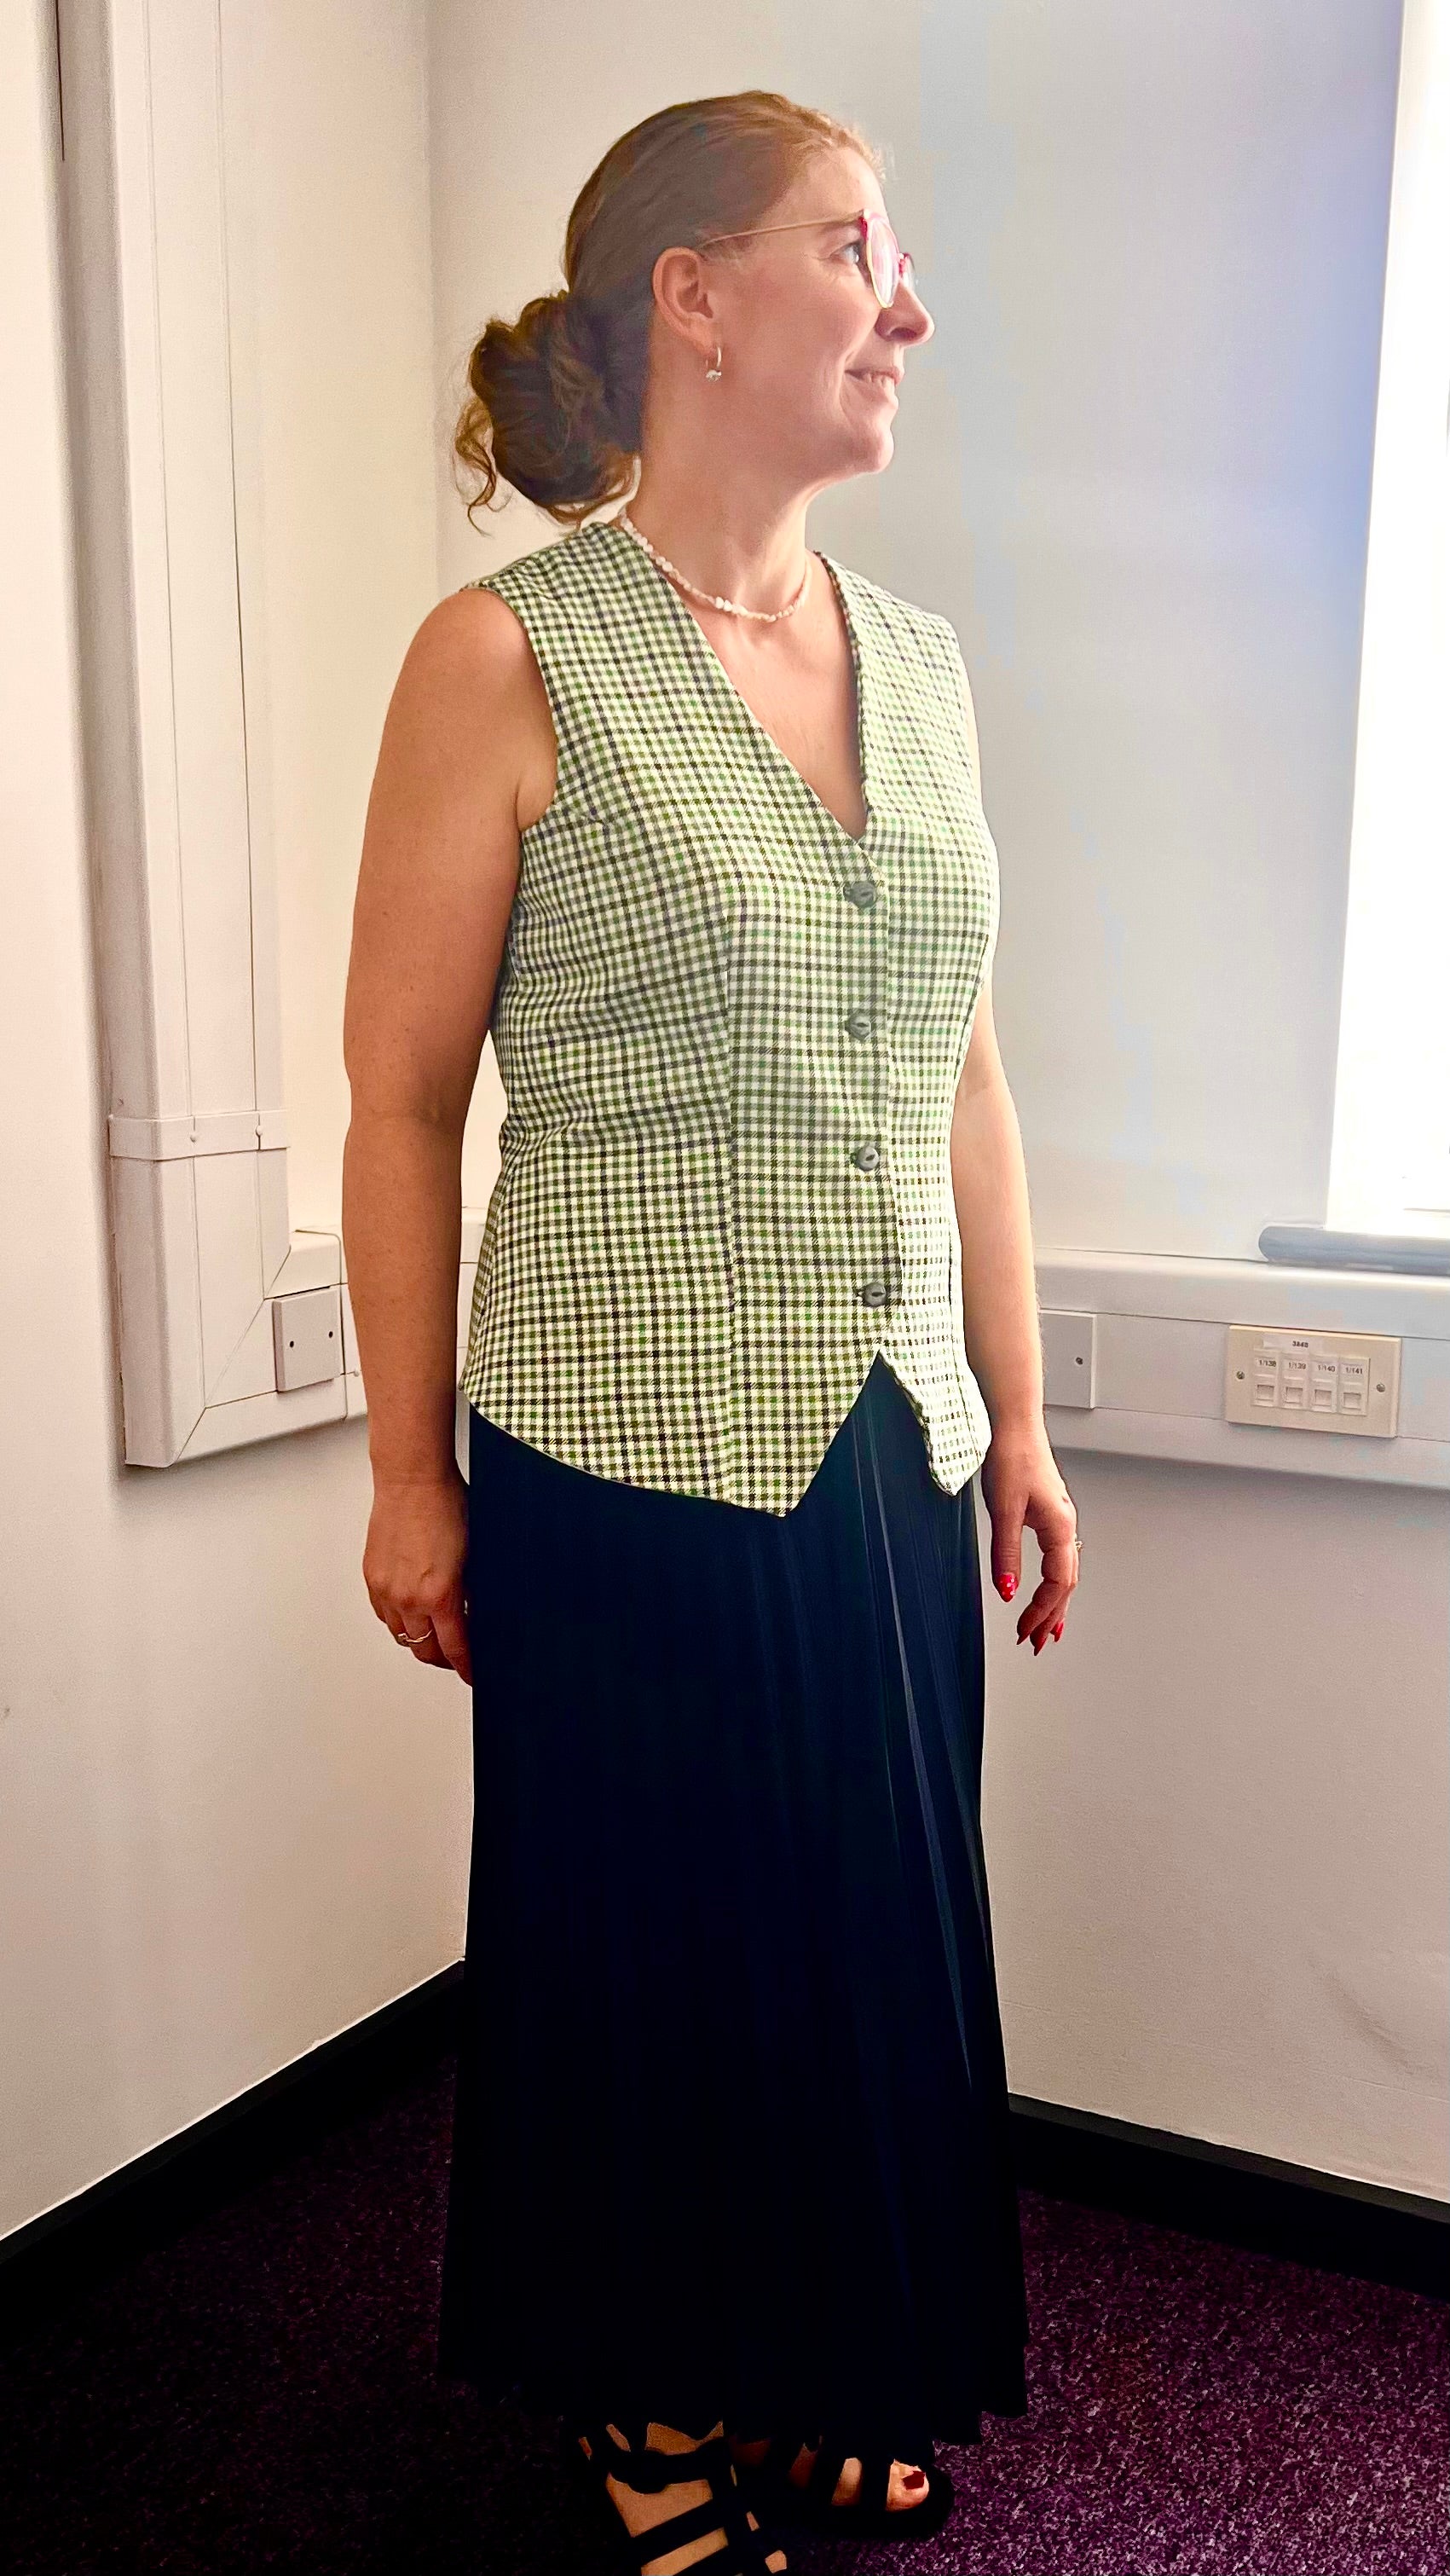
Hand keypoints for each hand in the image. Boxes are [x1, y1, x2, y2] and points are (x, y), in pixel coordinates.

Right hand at [363, 1468, 471, 1681]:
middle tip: (456, 1656)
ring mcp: (386, 1589)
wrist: (412, 1480)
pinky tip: (411, 1614)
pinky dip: (398, 1622)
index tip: (472, 1674)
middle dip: (443, 1658)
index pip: (454, 1648)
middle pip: (424, 1650)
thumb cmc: (446, 1504)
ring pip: (401, 1636)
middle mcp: (408, 1597)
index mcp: (440, 1594)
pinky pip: (384, 1615)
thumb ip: (471, 1591)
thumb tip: (474, 1614)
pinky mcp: (372, 1577)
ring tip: (434, 1637)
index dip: (466, 1667)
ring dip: (419, 1641)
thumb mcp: (475, 1554)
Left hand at [979, 1425, 1077, 1653]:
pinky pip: (1058, 1558)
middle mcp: (1066, 1526)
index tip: (1025, 1632)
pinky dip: (1054, 1581)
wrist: (1015, 1424)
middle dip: (1052, 1617)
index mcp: (1060, 1528)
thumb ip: (1005, 1554)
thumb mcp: (1003, 1510)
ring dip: (1055, 1603)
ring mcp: (1060, 1519)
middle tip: (1037, 1643)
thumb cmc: (1012, 1458)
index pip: (1058, 1585)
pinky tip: (1047, 1589)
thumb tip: (1006, 1592)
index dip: (1041, 1612)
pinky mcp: (1049, 1512)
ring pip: (1065, 1572)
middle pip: (1066, 1584)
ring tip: (1047, 1629)